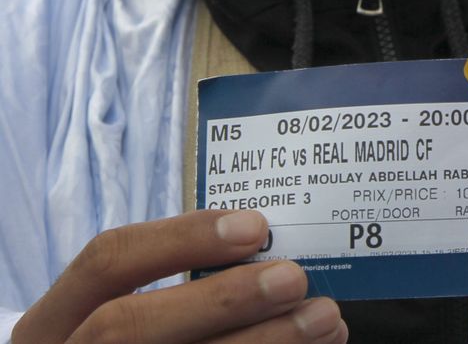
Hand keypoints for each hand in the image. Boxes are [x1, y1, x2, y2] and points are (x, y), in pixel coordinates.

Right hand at [13, 209, 345, 343]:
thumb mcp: (123, 312)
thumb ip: (180, 285)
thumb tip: (269, 245)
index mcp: (55, 321)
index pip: (107, 261)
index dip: (181, 239)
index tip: (256, 227)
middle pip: (129, 325)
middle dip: (220, 300)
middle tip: (294, 279)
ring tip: (325, 322)